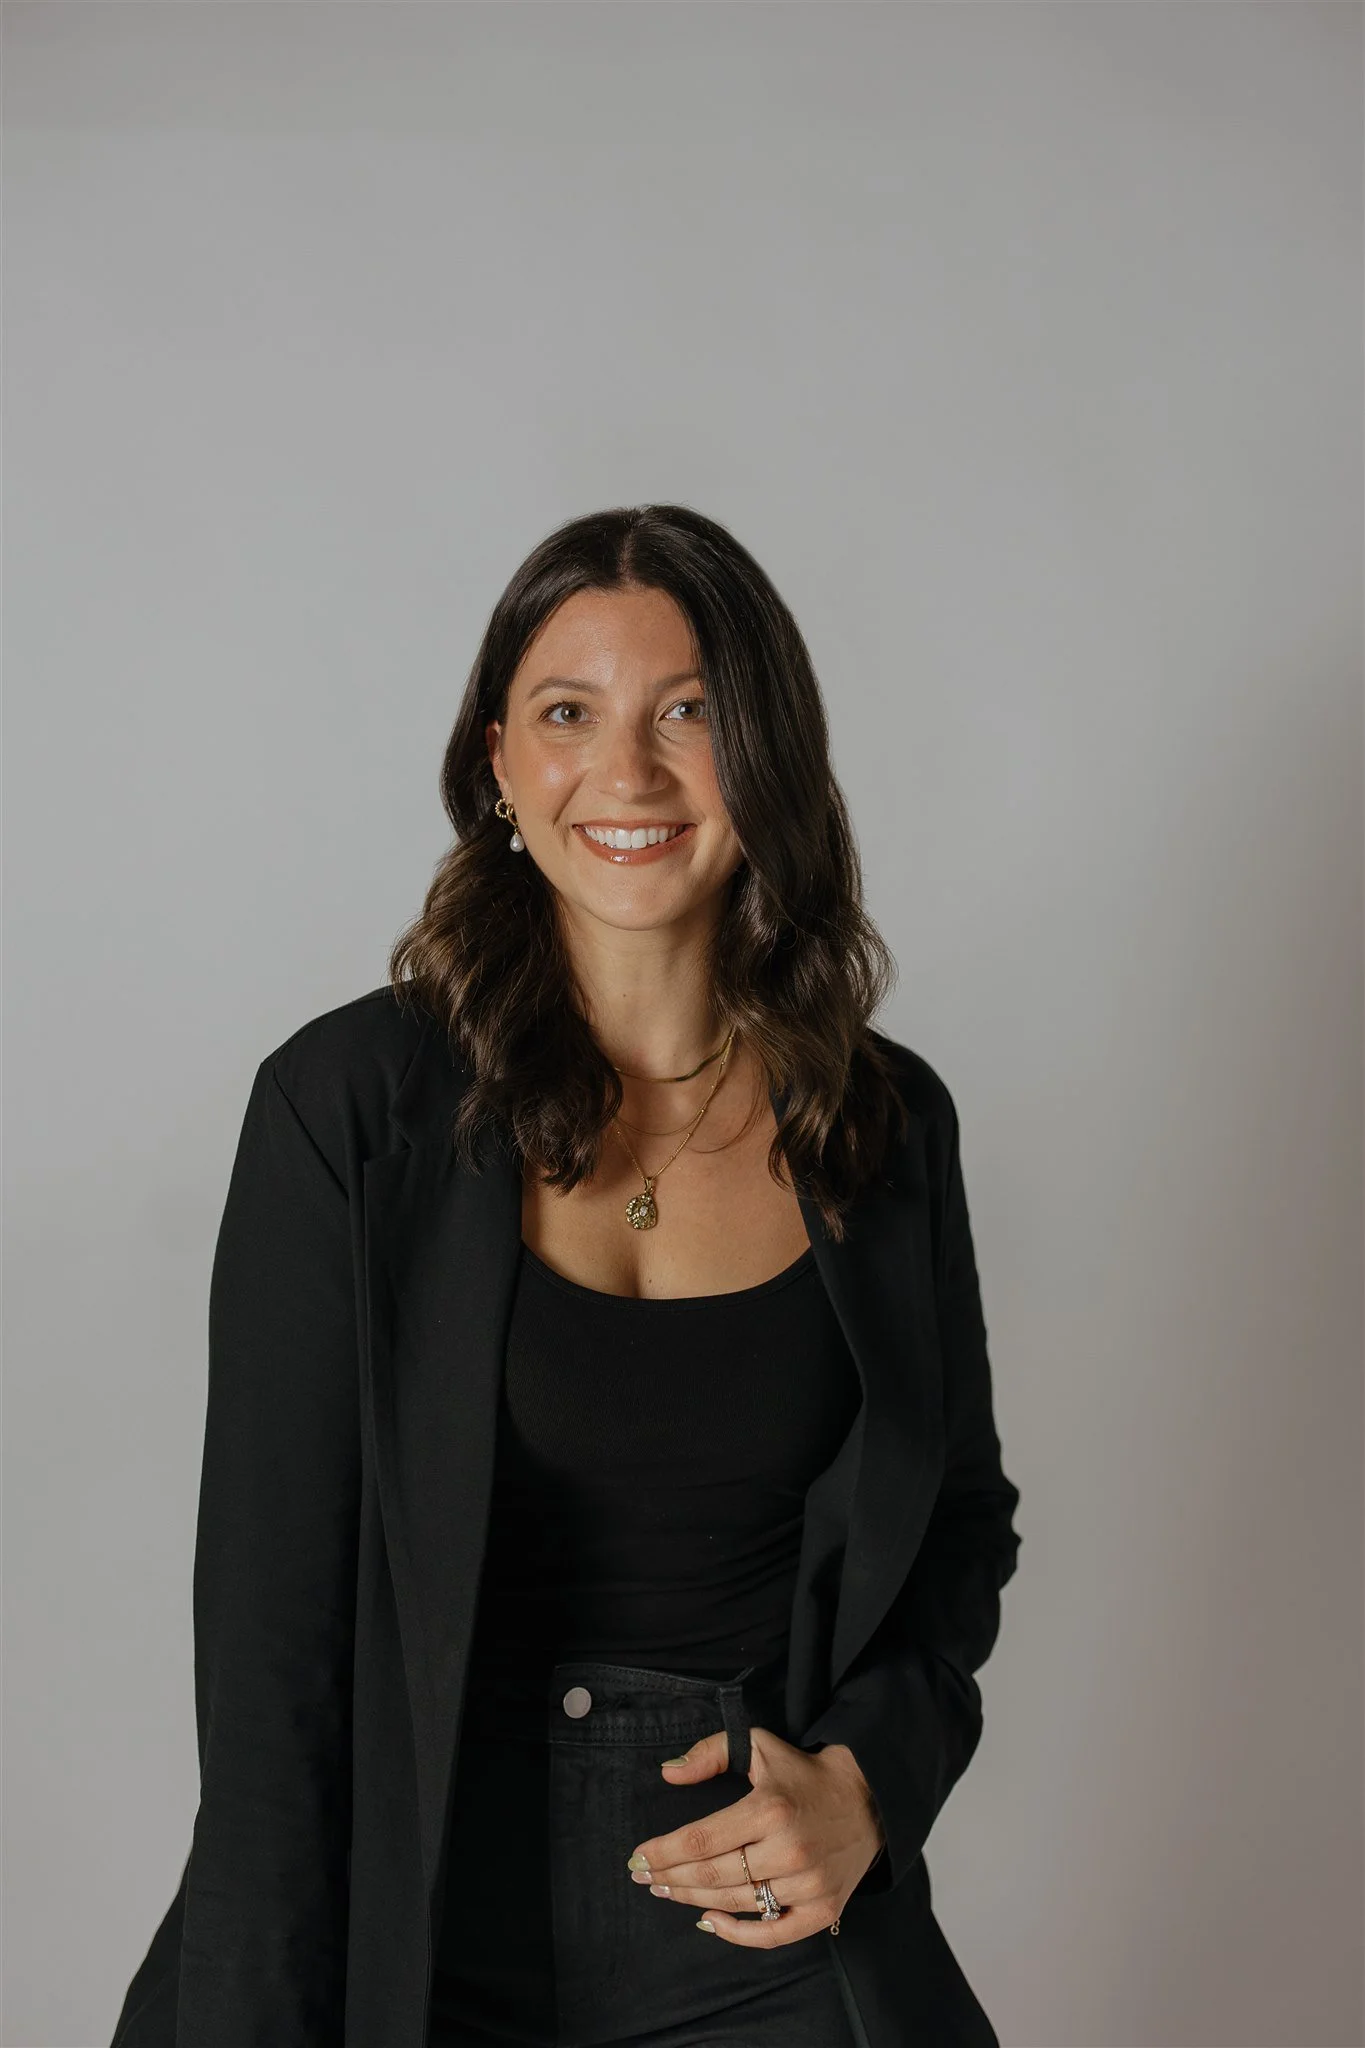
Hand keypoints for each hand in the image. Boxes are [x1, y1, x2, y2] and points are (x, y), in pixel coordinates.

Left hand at [625, 1725, 886, 1945]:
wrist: (868, 1798)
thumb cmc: (804, 1773)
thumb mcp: (759, 1745)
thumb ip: (711, 1752)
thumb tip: (668, 1773)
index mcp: (769, 1809)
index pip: (701, 1839)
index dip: (663, 1852)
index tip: (637, 1858)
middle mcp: (789, 1850)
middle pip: (712, 1875)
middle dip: (670, 1878)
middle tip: (645, 1878)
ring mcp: (808, 1884)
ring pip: (735, 1903)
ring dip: (693, 1901)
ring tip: (668, 1892)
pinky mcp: (823, 1909)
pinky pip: (772, 1934)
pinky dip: (737, 1935)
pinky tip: (709, 1923)